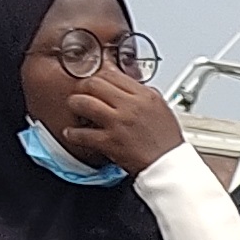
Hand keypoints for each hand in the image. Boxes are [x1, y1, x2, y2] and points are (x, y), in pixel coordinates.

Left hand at [45, 62, 186, 175]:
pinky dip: (73, 134)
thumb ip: (144, 94)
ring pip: (84, 103)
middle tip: (80, 93)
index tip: (94, 81)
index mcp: (145, 95)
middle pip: (95, 83)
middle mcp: (131, 106)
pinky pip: (83, 134)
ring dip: (74, 104)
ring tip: (74, 108)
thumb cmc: (167, 141)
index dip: (98, 75)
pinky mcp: (111, 142)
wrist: (168, 165)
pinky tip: (71, 133)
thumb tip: (130, 83)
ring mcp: (119, 123)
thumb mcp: (161, 108)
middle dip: (83, 87)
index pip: (112, 74)